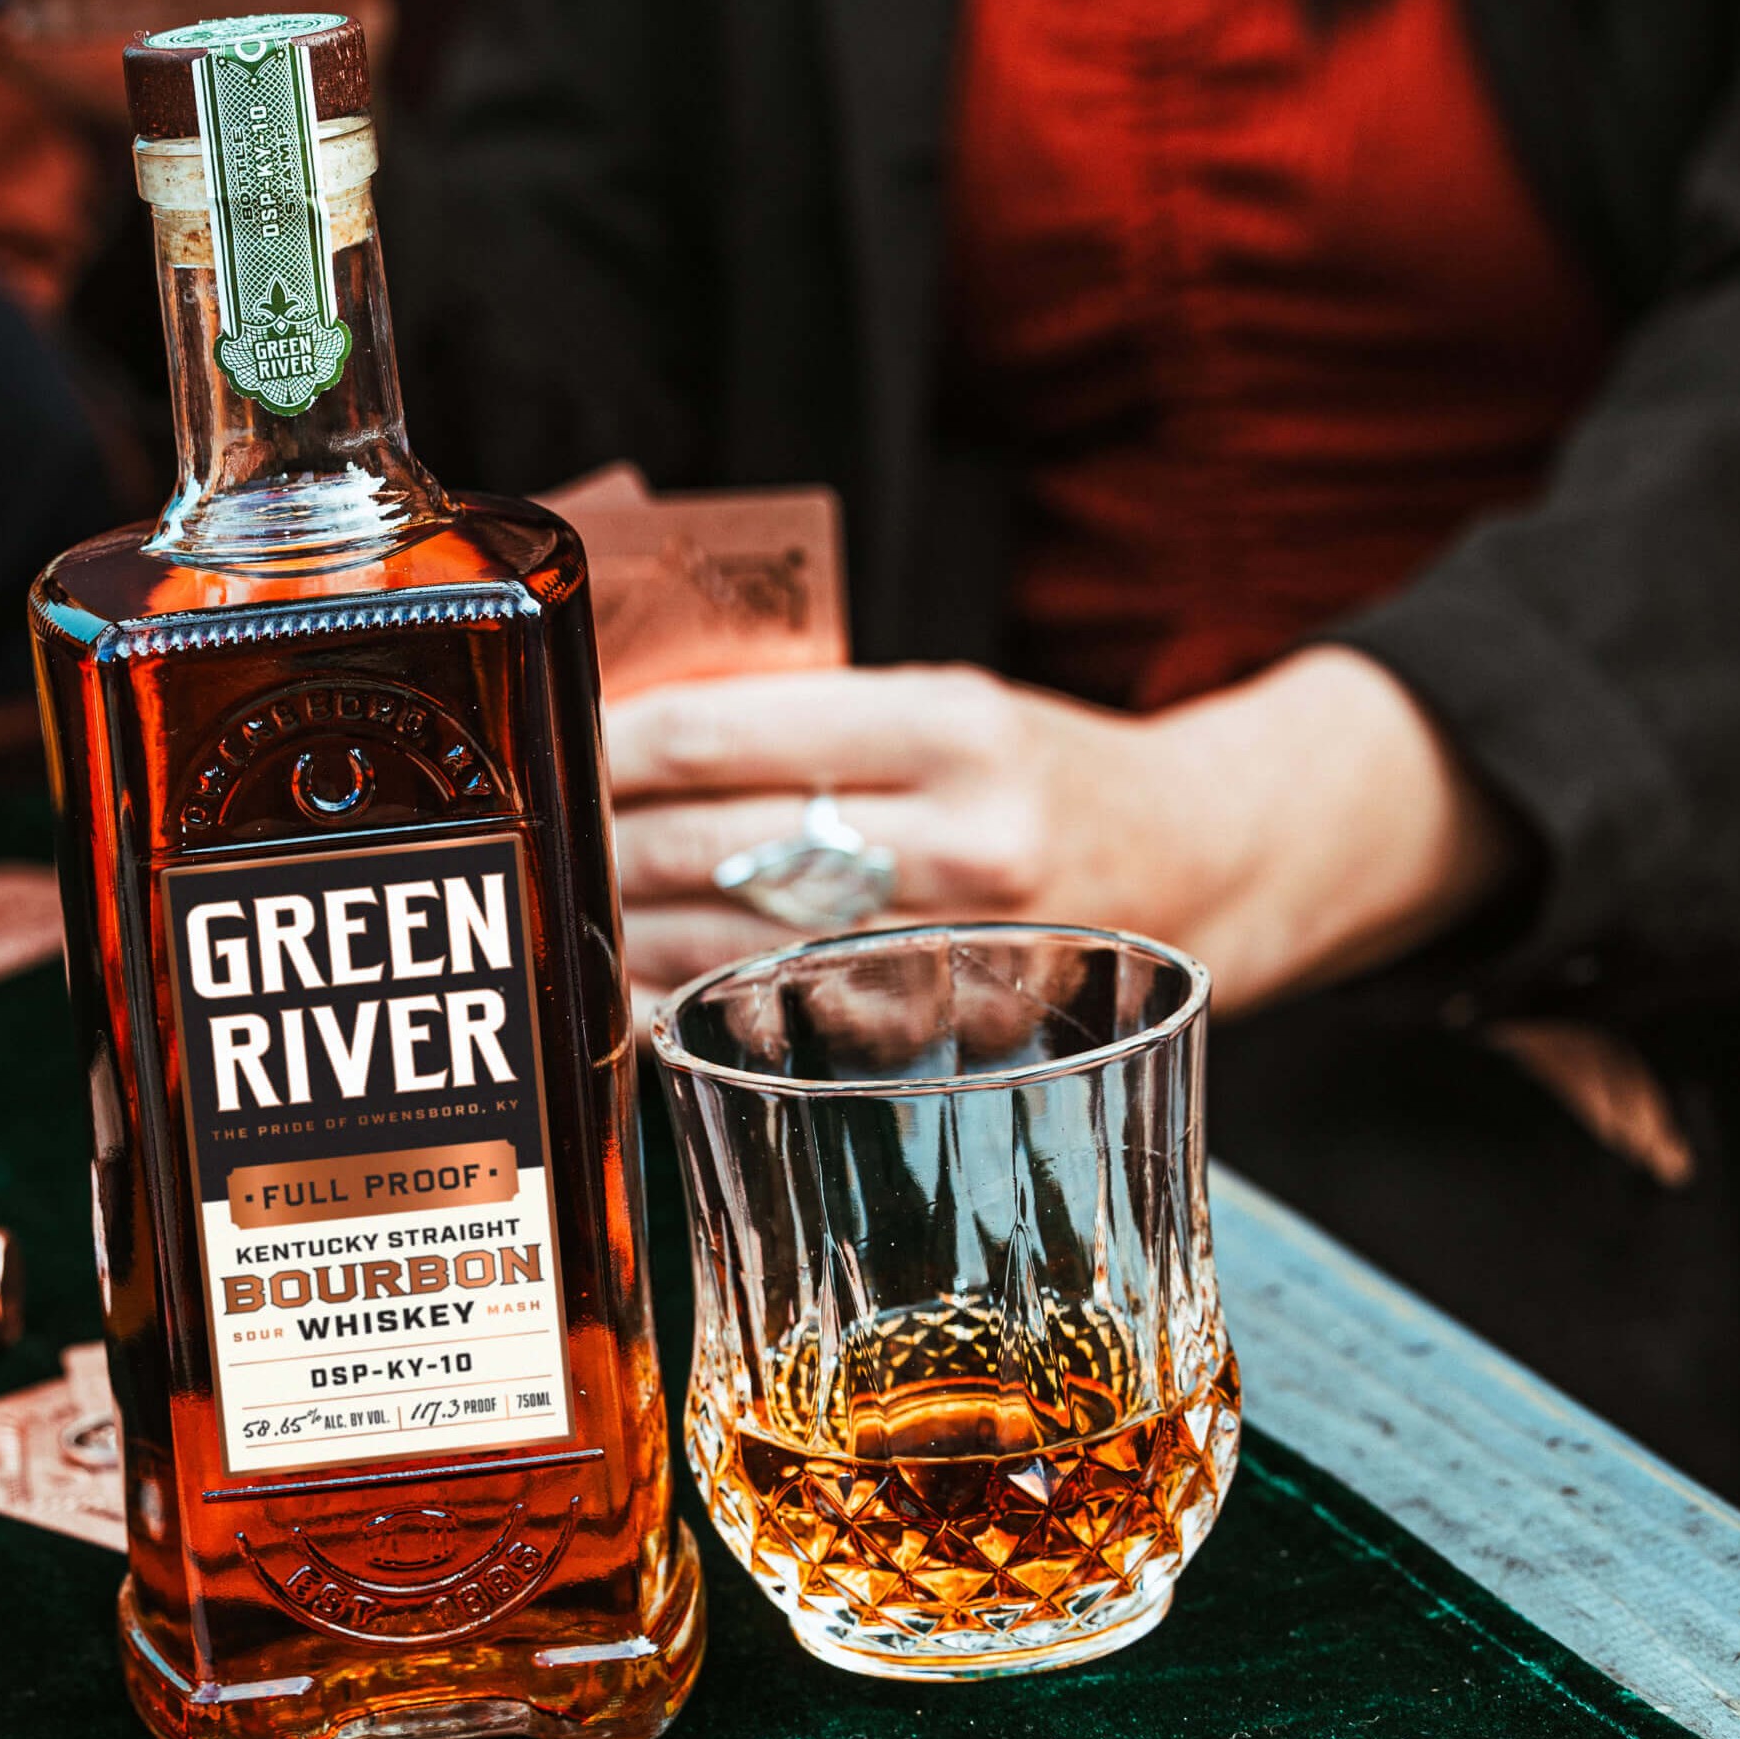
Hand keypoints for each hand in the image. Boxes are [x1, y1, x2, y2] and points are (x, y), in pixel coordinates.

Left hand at [607, 647, 1515, 1019]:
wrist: (1201, 862)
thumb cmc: (1041, 769)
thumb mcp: (946, 700)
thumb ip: (806, 718)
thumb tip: (627, 733)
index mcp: (952, 727)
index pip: (726, 736)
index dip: (615, 743)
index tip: (556, 739)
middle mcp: (961, 844)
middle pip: (711, 847)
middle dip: (600, 837)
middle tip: (538, 826)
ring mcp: (956, 956)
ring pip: (728, 948)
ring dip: (623, 928)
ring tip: (565, 902)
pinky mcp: (946, 1037)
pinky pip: (776, 1024)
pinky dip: (686, 1004)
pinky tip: (630, 984)